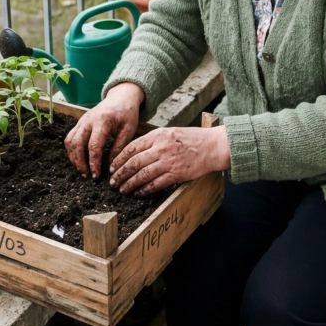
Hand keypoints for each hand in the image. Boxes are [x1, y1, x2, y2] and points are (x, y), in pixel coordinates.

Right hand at [65, 83, 142, 178]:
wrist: (121, 97)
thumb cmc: (127, 114)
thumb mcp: (129, 130)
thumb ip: (119, 147)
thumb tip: (110, 166)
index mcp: (102, 121)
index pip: (93, 145)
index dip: (93, 163)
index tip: (96, 175)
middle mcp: (88, 120)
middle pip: (77, 144)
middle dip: (80, 163)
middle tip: (87, 176)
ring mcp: (82, 120)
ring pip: (70, 141)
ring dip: (74, 158)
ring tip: (82, 171)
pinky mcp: (79, 123)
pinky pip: (70, 138)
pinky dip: (72, 151)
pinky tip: (79, 160)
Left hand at [108, 126, 229, 195]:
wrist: (213, 146)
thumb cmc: (192, 139)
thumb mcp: (170, 132)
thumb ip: (153, 140)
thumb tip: (134, 151)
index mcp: (158, 135)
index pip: (131, 147)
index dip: (119, 159)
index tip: (112, 167)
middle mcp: (161, 148)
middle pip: (134, 163)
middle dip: (120, 174)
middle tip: (113, 182)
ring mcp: (168, 162)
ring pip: (142, 175)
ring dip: (130, 184)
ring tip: (122, 189)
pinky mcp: (176, 174)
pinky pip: (156, 184)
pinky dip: (145, 189)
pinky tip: (139, 192)